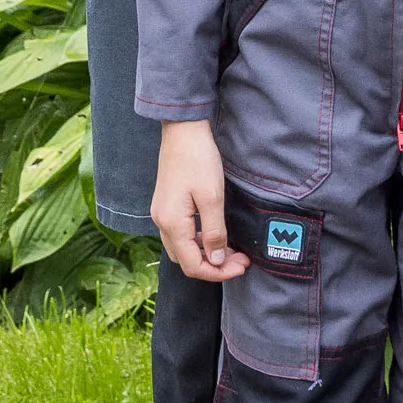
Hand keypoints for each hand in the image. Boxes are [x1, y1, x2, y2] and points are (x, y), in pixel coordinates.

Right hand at [154, 116, 245, 281]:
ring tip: (232, 250)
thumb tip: (217, 259)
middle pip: (186, 261)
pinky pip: (181, 235)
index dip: (218, 272)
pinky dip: (199, 241)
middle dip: (214, 266)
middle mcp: (162, 223)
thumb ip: (214, 232)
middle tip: (240, 259)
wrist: (183, 130)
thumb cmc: (198, 159)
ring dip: (207, 255)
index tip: (241, 266)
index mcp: (172, 224)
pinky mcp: (167, 206)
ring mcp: (162, 214)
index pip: (193, 265)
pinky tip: (215, 235)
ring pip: (183, 249)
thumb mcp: (212, 197)